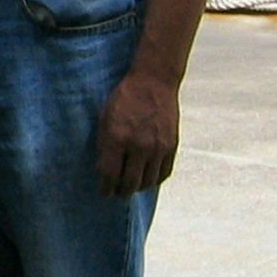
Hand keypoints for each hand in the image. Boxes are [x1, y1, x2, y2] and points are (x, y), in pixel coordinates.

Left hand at [97, 66, 181, 195]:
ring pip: (148, 182)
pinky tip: (147, 179)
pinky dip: (155, 180)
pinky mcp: (172, 146)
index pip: (109, 174)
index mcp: (117, 137)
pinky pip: (164, 173)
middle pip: (129, 183)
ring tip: (131, 188)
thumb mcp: (105, 118)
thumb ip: (104, 144)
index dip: (106, 187)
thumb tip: (104, 170)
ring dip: (138, 188)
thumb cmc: (123, 98)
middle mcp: (138, 145)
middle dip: (121, 192)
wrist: (153, 82)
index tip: (104, 192)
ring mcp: (158, 147)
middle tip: (116, 194)